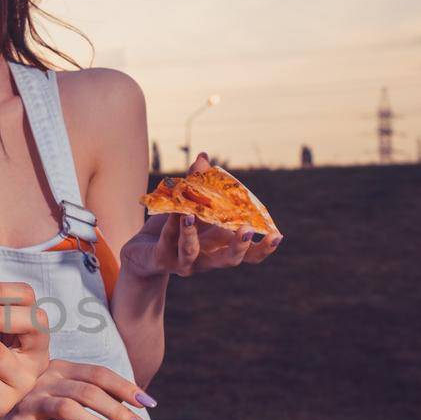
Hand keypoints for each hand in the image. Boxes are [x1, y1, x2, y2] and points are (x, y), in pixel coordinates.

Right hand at [0, 359, 154, 419]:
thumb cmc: (32, 402)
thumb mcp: (61, 390)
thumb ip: (90, 391)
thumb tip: (130, 400)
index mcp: (60, 369)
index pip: (98, 374)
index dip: (126, 387)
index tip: (148, 403)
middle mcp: (46, 381)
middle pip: (88, 391)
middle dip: (119, 411)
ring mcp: (32, 401)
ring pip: (69, 409)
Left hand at [122, 152, 281, 277]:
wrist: (143, 251)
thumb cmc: (174, 229)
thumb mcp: (191, 206)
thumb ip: (199, 185)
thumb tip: (203, 157)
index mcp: (220, 247)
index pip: (249, 254)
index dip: (263, 248)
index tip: (278, 235)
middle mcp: (206, 259)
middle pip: (228, 260)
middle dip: (238, 247)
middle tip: (245, 230)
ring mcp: (183, 262)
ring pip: (191, 252)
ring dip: (191, 235)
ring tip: (190, 214)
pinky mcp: (162, 260)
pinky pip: (167, 240)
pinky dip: (170, 224)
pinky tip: (173, 210)